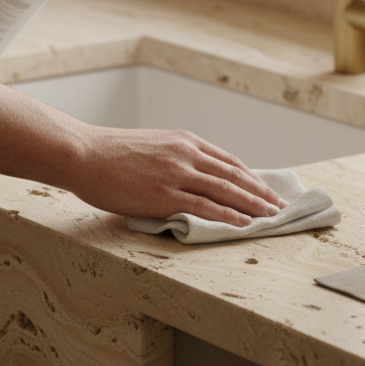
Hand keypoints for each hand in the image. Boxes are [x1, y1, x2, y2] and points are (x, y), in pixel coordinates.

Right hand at [69, 126, 288, 224]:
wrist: (84, 153)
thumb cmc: (110, 153)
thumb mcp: (151, 147)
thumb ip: (173, 159)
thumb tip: (189, 178)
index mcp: (184, 141)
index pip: (227, 160)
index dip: (250, 177)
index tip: (265, 189)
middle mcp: (186, 154)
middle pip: (234, 175)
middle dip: (260, 192)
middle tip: (280, 205)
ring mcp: (177, 174)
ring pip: (226, 191)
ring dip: (254, 205)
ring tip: (272, 217)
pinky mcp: (165, 194)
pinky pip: (206, 207)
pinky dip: (229, 216)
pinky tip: (244, 225)